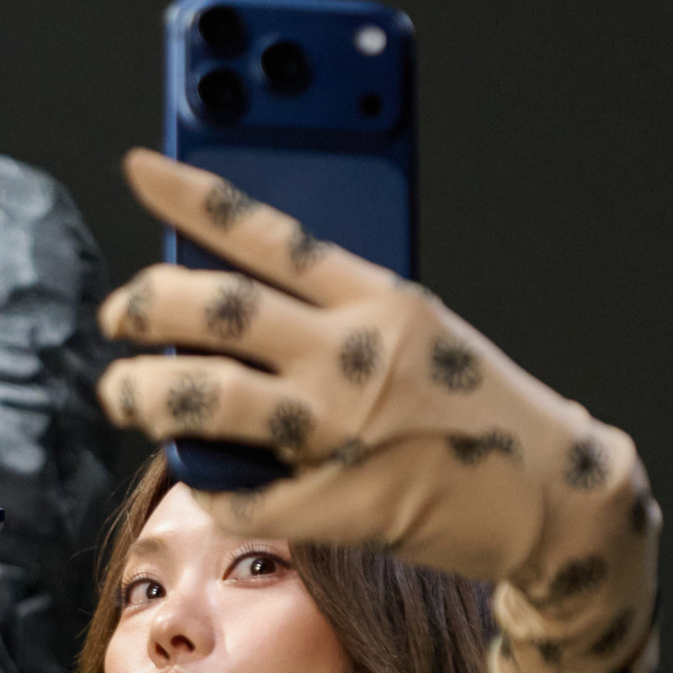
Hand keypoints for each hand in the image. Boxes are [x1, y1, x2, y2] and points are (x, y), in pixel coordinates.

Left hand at [96, 149, 656, 600]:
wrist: (555, 496)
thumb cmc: (479, 410)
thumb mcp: (421, 331)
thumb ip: (340, 314)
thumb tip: (234, 314)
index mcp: (381, 297)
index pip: (270, 233)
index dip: (194, 198)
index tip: (140, 170)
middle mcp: (357, 354)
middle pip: (218, 310)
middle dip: (144, 307)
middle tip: (117, 317)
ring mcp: (343, 429)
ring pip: (207, 397)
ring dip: (144, 392)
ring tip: (121, 393)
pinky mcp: (338, 502)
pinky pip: (237, 493)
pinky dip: (208, 485)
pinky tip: (203, 475)